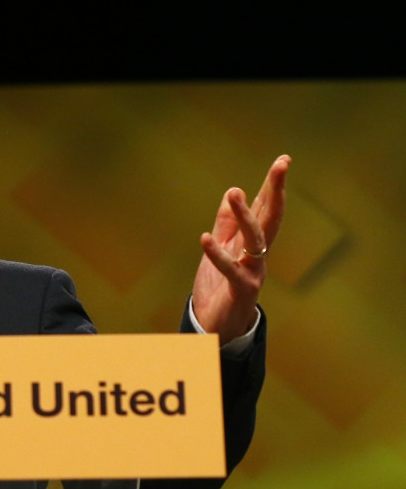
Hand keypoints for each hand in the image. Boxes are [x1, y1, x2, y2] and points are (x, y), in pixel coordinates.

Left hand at [192, 155, 289, 344]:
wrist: (217, 329)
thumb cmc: (220, 289)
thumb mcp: (220, 250)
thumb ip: (225, 225)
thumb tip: (232, 193)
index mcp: (251, 243)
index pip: (265, 209)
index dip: (272, 185)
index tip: (283, 160)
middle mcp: (257, 254)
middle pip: (270, 217)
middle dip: (275, 191)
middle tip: (282, 165)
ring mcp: (253, 272)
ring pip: (254, 239)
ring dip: (244, 215)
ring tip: (234, 192)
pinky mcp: (241, 291)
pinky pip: (231, 270)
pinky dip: (217, 255)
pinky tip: (205, 238)